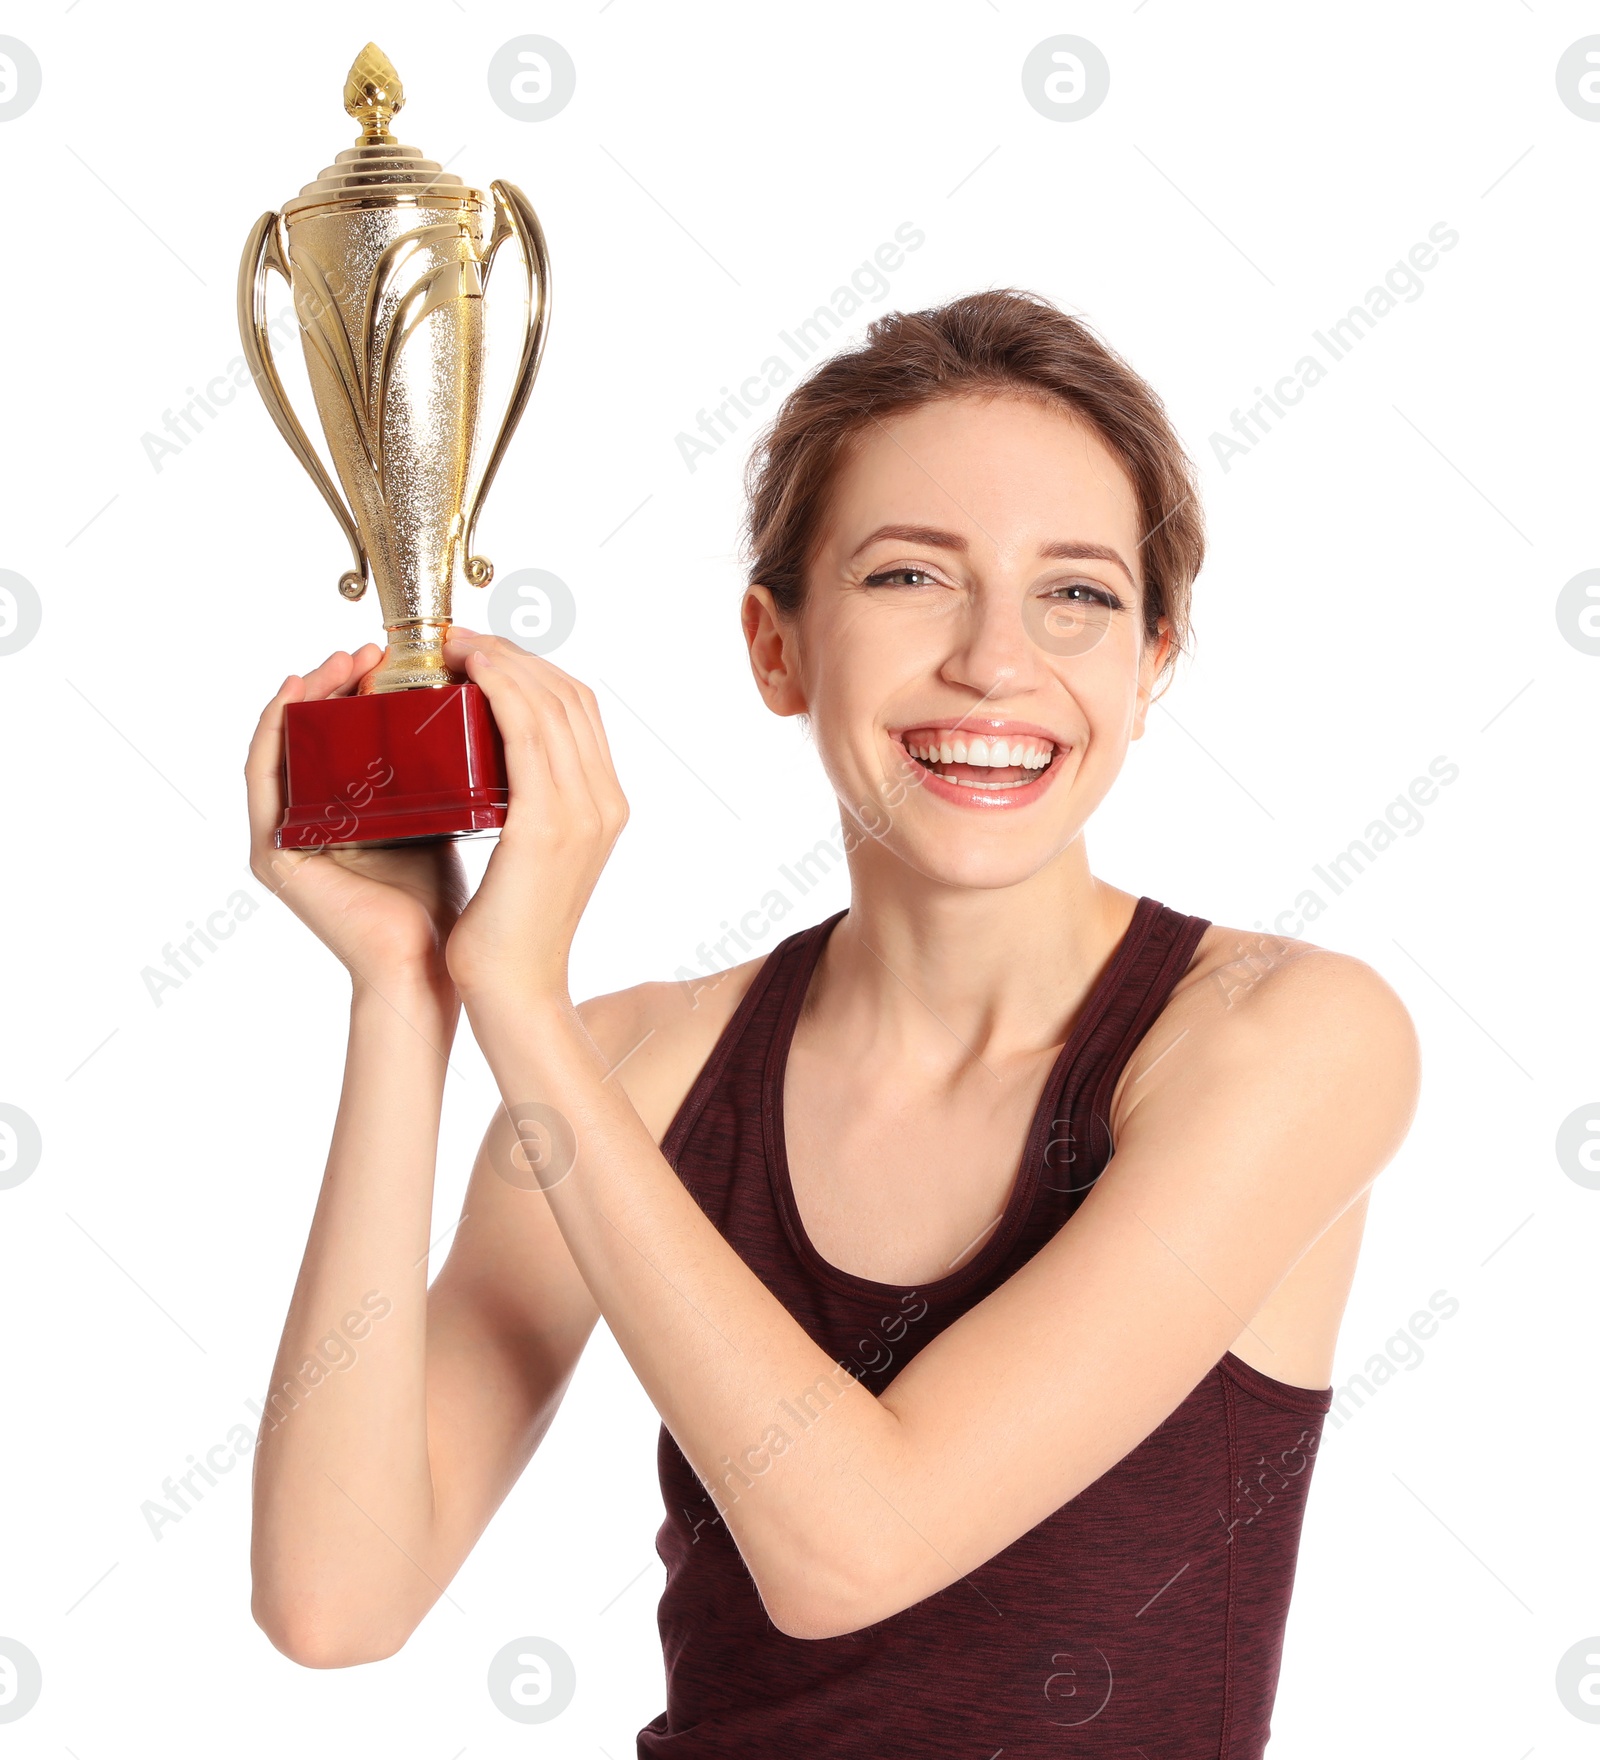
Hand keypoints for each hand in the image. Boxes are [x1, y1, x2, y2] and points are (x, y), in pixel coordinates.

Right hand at [246, 646, 469, 995]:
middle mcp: (310, 818)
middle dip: (338, 680)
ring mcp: (285, 834)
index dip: (368, 685)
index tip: (408, 655)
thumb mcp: (446, 817)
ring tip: (346, 659)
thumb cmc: (442, 902)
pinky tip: (296, 692)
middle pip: (314, 731)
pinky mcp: (272, 851)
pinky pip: (264, 775)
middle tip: (375, 648)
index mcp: (347, 810)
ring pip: (284, 742)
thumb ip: (444, 771)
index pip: (348, 732)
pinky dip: (274, 728)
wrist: (430, 969)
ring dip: (308, 692)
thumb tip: (486, 706)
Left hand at [440, 628, 628, 1009]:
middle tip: (458, 637)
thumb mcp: (533, 856)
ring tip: (453, 644)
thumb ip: (532, 808)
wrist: (515, 990)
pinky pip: (528, 731)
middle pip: (569, 694)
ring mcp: (583, 811)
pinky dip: (500, 687)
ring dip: (500, 658)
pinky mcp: (547, 823)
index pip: (580, 709)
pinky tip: (469, 670)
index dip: (533, 667)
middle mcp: (605, 801)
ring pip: (549, 702)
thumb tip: (497, 766)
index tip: (482, 652)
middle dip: (513, 652)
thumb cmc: (508, 932)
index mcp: (607, 805)